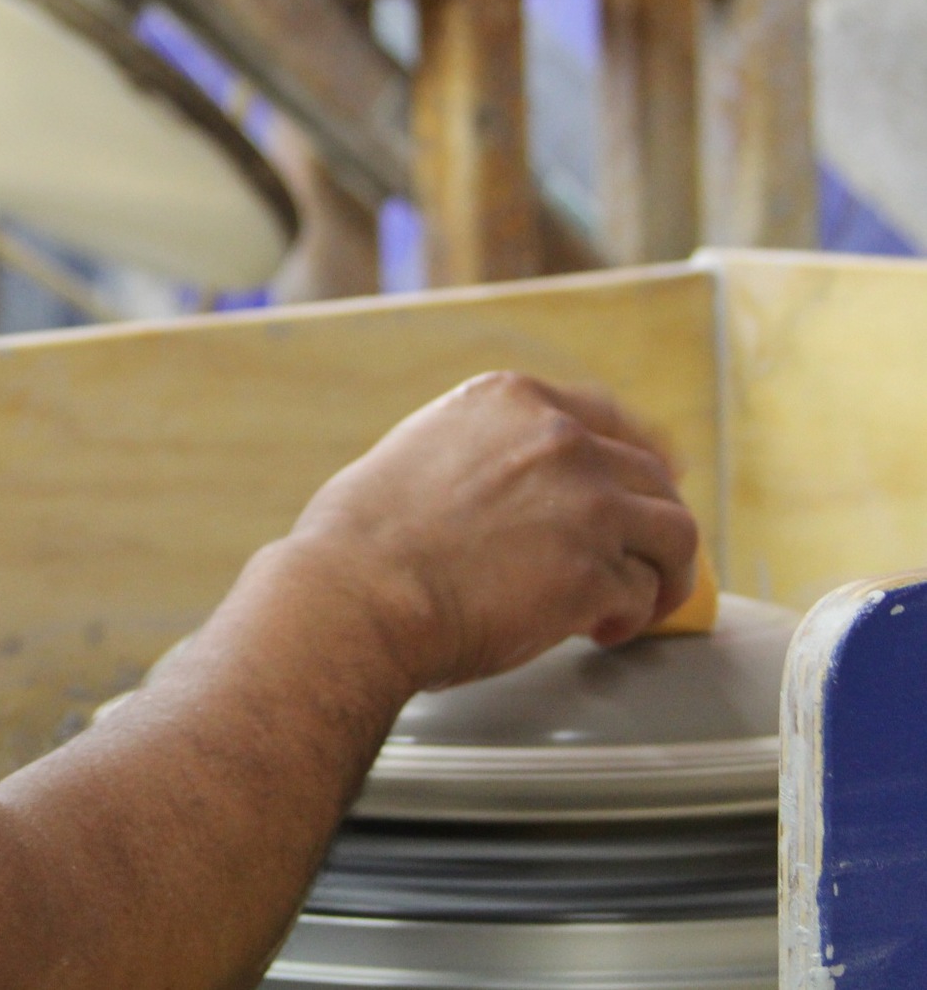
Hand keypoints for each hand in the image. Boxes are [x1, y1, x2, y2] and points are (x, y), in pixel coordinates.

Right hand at [282, 371, 699, 691]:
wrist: (357, 593)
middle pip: (653, 477)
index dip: (640, 454)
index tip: (651, 479)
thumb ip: (483, 450)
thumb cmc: (363, 539)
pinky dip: (628, 617)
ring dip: (659, 572)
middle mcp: (559, 440)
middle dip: (651, 524)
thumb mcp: (422, 448)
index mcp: (511, 401)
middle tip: (637, 562)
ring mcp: (586, 505)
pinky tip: (593, 630)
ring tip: (632, 604)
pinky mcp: (595, 572)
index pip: (608, 416)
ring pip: (674, 534)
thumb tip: (511, 486)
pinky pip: (643, 595)